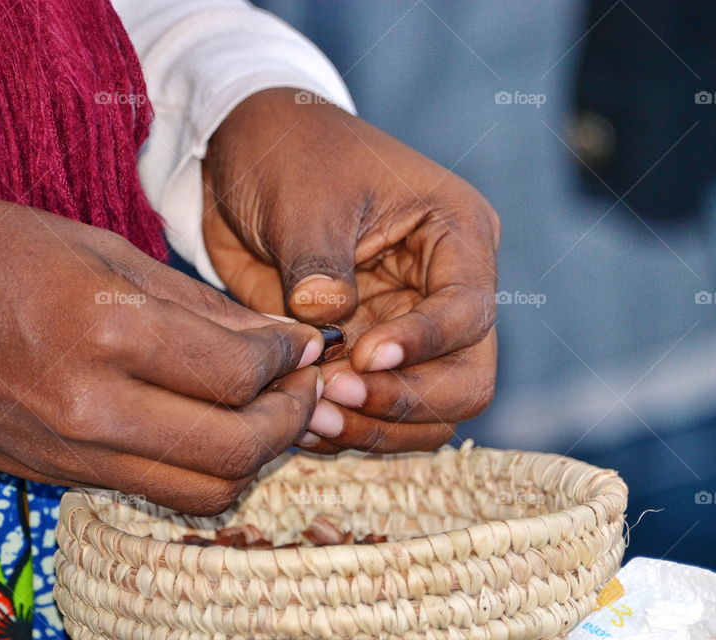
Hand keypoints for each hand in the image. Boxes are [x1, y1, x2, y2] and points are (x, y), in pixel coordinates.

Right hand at [0, 192, 323, 513]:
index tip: (304, 344)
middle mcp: (94, 407)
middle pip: (237, 448)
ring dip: (254, 457)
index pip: (239, 372)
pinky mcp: (53, 475)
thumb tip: (277, 337)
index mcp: (107, 331)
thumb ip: (200, 306)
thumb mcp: (104, 251)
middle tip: (305, 386)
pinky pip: (154, 492)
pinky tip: (209, 431)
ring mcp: (71, 453)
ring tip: (266, 415)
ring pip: (203, 490)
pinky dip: (200, 471)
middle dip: (290, 418)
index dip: (289, 359)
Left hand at [202, 88, 499, 453]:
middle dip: (404, 400)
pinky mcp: (364, 353)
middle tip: (335, 397)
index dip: (422, 344)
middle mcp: (443, 290)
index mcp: (455, 235)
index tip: (362, 354)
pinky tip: (298, 422)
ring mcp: (406, 328)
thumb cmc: (289, 154)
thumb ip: (319, 267)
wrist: (247, 158)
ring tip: (309, 419)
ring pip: (426, 412)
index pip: (468, 310)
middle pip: (465, 379)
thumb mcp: (306, 199)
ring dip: (373, 427)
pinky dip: (345, 428)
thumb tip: (327, 326)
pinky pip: (375, 413)